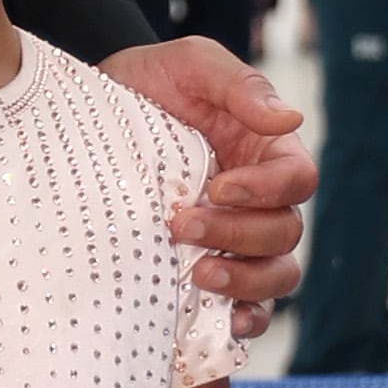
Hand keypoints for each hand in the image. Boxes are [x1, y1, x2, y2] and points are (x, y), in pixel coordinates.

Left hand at [100, 41, 311, 328]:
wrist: (91, 114)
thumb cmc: (148, 82)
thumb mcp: (190, 64)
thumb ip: (239, 85)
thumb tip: (291, 117)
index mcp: (266, 153)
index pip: (296, 180)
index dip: (266, 190)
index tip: (219, 186)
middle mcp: (260, 201)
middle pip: (284, 234)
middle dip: (237, 235)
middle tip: (181, 225)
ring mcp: (235, 238)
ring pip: (275, 276)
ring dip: (244, 282)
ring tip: (199, 275)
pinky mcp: (205, 267)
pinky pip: (247, 307)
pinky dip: (245, 320)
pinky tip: (223, 322)